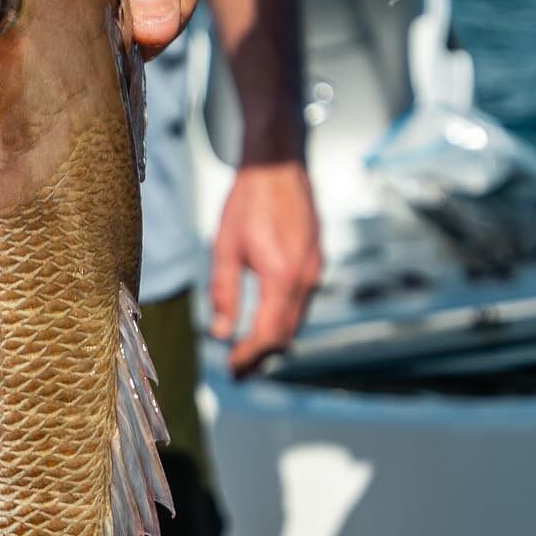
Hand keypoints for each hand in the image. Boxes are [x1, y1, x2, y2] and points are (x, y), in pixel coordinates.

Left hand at [208, 161, 320, 376]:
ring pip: (296, 319)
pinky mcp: (316, 260)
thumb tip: (219, 333)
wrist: (278, 165)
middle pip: (286, 334)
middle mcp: (306, 278)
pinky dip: (284, 318)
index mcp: (282, 277)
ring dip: (274, 339)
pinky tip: (265, 319)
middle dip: (262, 356)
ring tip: (248, 351)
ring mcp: (315, 269)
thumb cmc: (250, 200)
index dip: (250, 357)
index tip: (233, 369)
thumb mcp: (226, 248)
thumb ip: (224, 293)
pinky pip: (302, 301)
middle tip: (239, 369)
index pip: (268, 335)